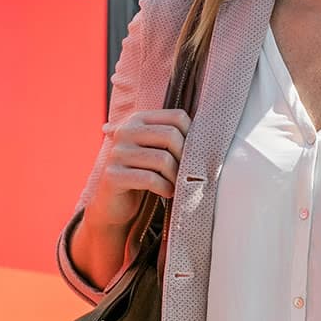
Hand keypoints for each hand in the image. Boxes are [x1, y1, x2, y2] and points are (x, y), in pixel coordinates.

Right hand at [85, 108, 191, 228]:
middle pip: (171, 135)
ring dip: (175, 176)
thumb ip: (172, 138)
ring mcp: (116, 153)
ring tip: (176, 184)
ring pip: (163, 159)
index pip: (177, 116)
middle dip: (184, 158)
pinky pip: (150, 179)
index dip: (192, 136)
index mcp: (138, 119)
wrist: (114, 204)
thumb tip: (207, 134)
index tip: (191, 154)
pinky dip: (165, 188)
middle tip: (184, 173)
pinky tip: (167, 192)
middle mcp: (124, 131)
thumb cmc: (143, 174)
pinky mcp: (113, 175)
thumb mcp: (156, 151)